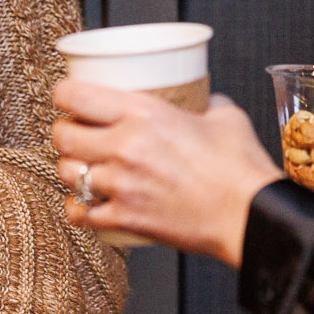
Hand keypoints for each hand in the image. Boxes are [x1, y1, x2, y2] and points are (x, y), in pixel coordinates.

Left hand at [50, 79, 280, 266]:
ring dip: (70, 167)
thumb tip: (198, 96)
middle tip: (75, 131)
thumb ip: (201, 100)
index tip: (67, 97)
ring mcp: (122, 186)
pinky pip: (80, 214)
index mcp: (143, 113)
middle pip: (63, 135)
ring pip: (66, 172)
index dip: (63, 94)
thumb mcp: (222, 114)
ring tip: (82, 165)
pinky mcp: (126, 219)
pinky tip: (85, 202)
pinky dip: (78, 208)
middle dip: (63, 131)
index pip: (75, 96)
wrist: (250, 215)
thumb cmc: (240, 167)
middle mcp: (125, 146)